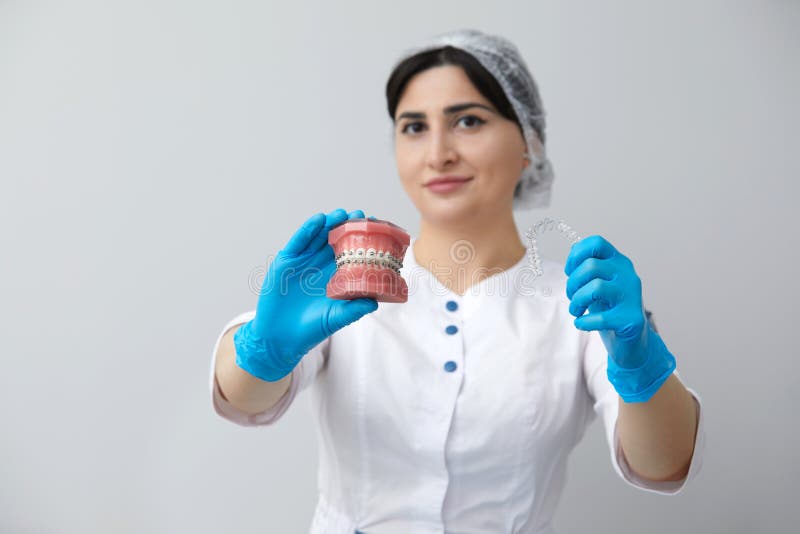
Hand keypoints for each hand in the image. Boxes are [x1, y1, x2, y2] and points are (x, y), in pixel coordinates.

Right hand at [234, 208, 378, 381]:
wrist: (281, 337)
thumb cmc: (311, 329)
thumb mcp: (336, 318)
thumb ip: (354, 309)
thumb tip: (374, 302)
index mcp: (336, 276)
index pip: (351, 253)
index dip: (361, 240)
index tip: (374, 229)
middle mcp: (321, 265)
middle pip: (335, 240)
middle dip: (347, 227)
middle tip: (360, 215)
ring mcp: (303, 261)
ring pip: (318, 237)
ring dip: (329, 223)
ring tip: (341, 214)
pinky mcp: (286, 261)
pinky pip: (298, 242)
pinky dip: (307, 230)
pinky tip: (318, 220)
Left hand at [564, 235, 675, 401]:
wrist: (631, 341)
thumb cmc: (610, 309)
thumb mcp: (598, 284)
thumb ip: (588, 269)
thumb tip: (572, 257)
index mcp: (618, 262)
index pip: (596, 243)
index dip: (576, 255)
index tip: (569, 271)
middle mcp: (628, 275)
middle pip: (590, 266)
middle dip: (572, 284)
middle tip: (572, 298)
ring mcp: (632, 297)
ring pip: (595, 288)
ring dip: (577, 302)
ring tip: (576, 311)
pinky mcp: (631, 319)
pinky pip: (600, 317)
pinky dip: (584, 322)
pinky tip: (582, 324)